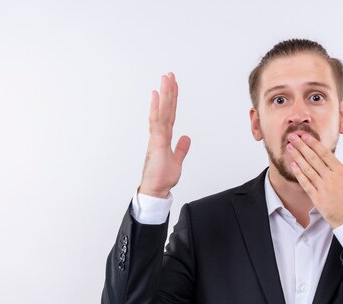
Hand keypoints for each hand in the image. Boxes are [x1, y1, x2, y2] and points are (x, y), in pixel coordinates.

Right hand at [139, 72, 190, 197]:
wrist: (155, 189)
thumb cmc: (162, 178)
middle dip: (168, 91)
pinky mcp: (156, 141)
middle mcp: (159, 133)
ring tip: (165, 78)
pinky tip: (156, 95)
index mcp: (164, 137)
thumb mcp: (177, 161)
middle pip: (165, 108)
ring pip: (161, 110)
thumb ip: (181, 149)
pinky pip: (157, 121)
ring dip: (164, 94)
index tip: (173, 86)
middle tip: (169, 74)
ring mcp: (157, 136)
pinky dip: (156, 107)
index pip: (170, 114)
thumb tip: (186, 138)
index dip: (172, 100)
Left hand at [286, 133, 342, 228]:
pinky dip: (298, 174)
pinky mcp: (317, 199)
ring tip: (289, 148)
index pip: (325, 154)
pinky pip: (305, 184)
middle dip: (301, 146)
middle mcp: (331, 178)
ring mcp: (323, 188)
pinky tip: (292, 166)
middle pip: (313, 158)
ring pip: (307, 169)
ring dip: (297, 157)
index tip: (305, 136)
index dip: (313, 143)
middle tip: (292, 136)